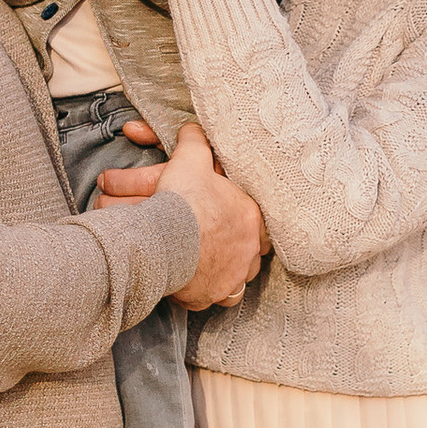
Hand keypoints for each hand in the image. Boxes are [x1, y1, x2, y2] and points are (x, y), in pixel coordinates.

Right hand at [96, 122, 263, 305]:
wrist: (164, 239)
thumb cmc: (182, 201)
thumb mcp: (189, 162)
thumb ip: (195, 144)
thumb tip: (192, 129)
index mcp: (251, 218)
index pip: (262, 224)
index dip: (249, 224)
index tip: (239, 224)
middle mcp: (248, 252)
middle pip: (251, 255)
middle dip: (238, 252)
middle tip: (224, 248)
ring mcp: (232, 277)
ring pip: (237, 280)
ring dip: (225, 274)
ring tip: (213, 270)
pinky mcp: (211, 295)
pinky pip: (213, 298)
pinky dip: (205, 293)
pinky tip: (197, 287)